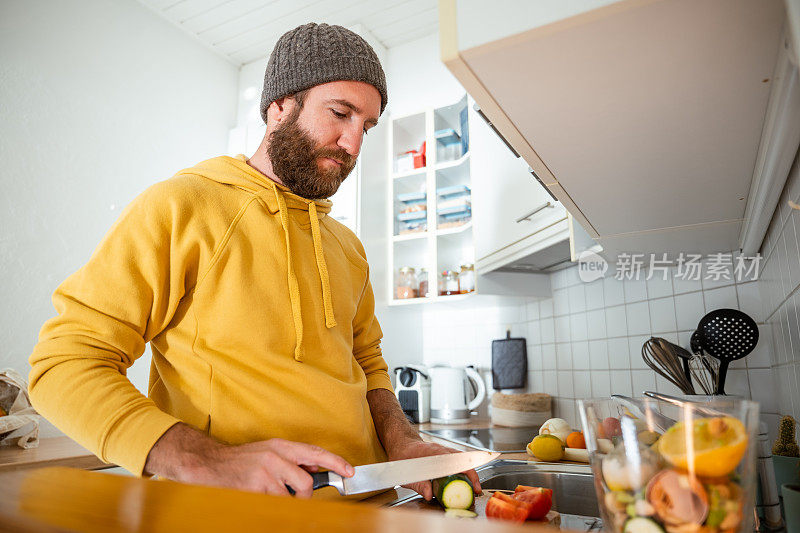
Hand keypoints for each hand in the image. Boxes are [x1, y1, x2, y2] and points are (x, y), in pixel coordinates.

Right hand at [145, 423, 353, 497]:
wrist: (209, 464)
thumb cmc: (241, 461)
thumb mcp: (269, 452)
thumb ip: (292, 459)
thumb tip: (316, 467)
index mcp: (280, 446)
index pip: (314, 452)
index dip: (335, 461)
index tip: (350, 471)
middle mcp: (274, 456)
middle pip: (306, 483)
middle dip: (304, 496)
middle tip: (295, 498)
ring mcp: (264, 472)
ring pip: (290, 498)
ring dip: (284, 503)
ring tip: (270, 496)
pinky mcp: (254, 487)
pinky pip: (273, 504)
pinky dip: (271, 506)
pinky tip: (260, 499)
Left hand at [386, 440, 481, 500]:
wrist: (400, 444)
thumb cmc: (402, 455)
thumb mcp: (406, 473)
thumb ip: (418, 484)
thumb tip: (429, 495)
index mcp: (434, 453)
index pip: (458, 462)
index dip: (469, 474)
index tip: (474, 486)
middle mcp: (441, 451)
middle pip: (464, 460)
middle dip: (473, 476)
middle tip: (476, 490)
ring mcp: (443, 452)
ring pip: (462, 460)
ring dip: (469, 473)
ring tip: (472, 488)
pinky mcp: (443, 455)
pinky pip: (457, 461)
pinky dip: (463, 471)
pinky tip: (462, 482)